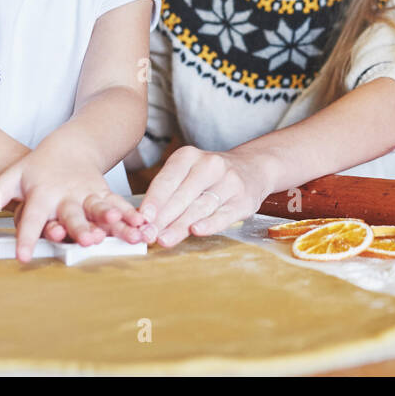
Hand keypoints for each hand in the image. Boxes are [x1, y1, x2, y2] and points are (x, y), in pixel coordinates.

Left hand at [0, 142, 154, 261]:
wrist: (70, 145)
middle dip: (81, 229)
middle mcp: (67, 195)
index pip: (32, 217)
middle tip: (88, 242)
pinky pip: (120, 206)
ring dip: (115, 222)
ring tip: (128, 234)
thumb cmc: (37, 168)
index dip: (27, 237)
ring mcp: (88, 194)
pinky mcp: (105, 194)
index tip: (23, 259)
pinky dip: (132, 217)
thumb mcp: (11, 178)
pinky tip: (143, 229)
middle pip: (73, 214)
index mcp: (42, 192)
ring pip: (102, 209)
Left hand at [139, 146, 272, 247]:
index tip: (141, 218)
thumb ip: (168, 194)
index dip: (153, 201)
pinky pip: (224, 214)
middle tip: (148, 235)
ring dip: (180, 225)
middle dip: (162, 218)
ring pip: (200, 206)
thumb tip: (144, 221)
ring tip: (164, 239)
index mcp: (189, 156)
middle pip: (181, 196)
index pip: (167, 180)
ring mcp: (229, 181)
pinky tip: (197, 231)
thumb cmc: (210, 176)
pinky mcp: (243, 200)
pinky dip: (210, 224)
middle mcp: (210, 165)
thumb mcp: (187, 172)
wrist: (253, 167)